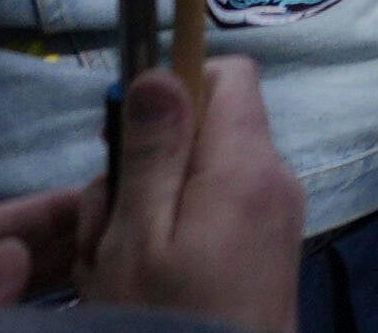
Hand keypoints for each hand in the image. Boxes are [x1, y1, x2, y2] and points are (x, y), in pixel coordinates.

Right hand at [0, 55, 301, 332]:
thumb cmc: (170, 319)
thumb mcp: (137, 238)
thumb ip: (151, 152)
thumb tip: (159, 69)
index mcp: (248, 164)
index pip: (227, 73)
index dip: (171, 88)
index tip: (123, 136)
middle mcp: (274, 179)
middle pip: (201, 133)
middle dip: (142, 168)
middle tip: (103, 229)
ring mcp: (273, 218)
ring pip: (195, 181)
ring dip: (143, 214)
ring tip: (111, 270)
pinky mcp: (264, 252)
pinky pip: (210, 220)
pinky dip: (168, 242)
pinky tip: (138, 285)